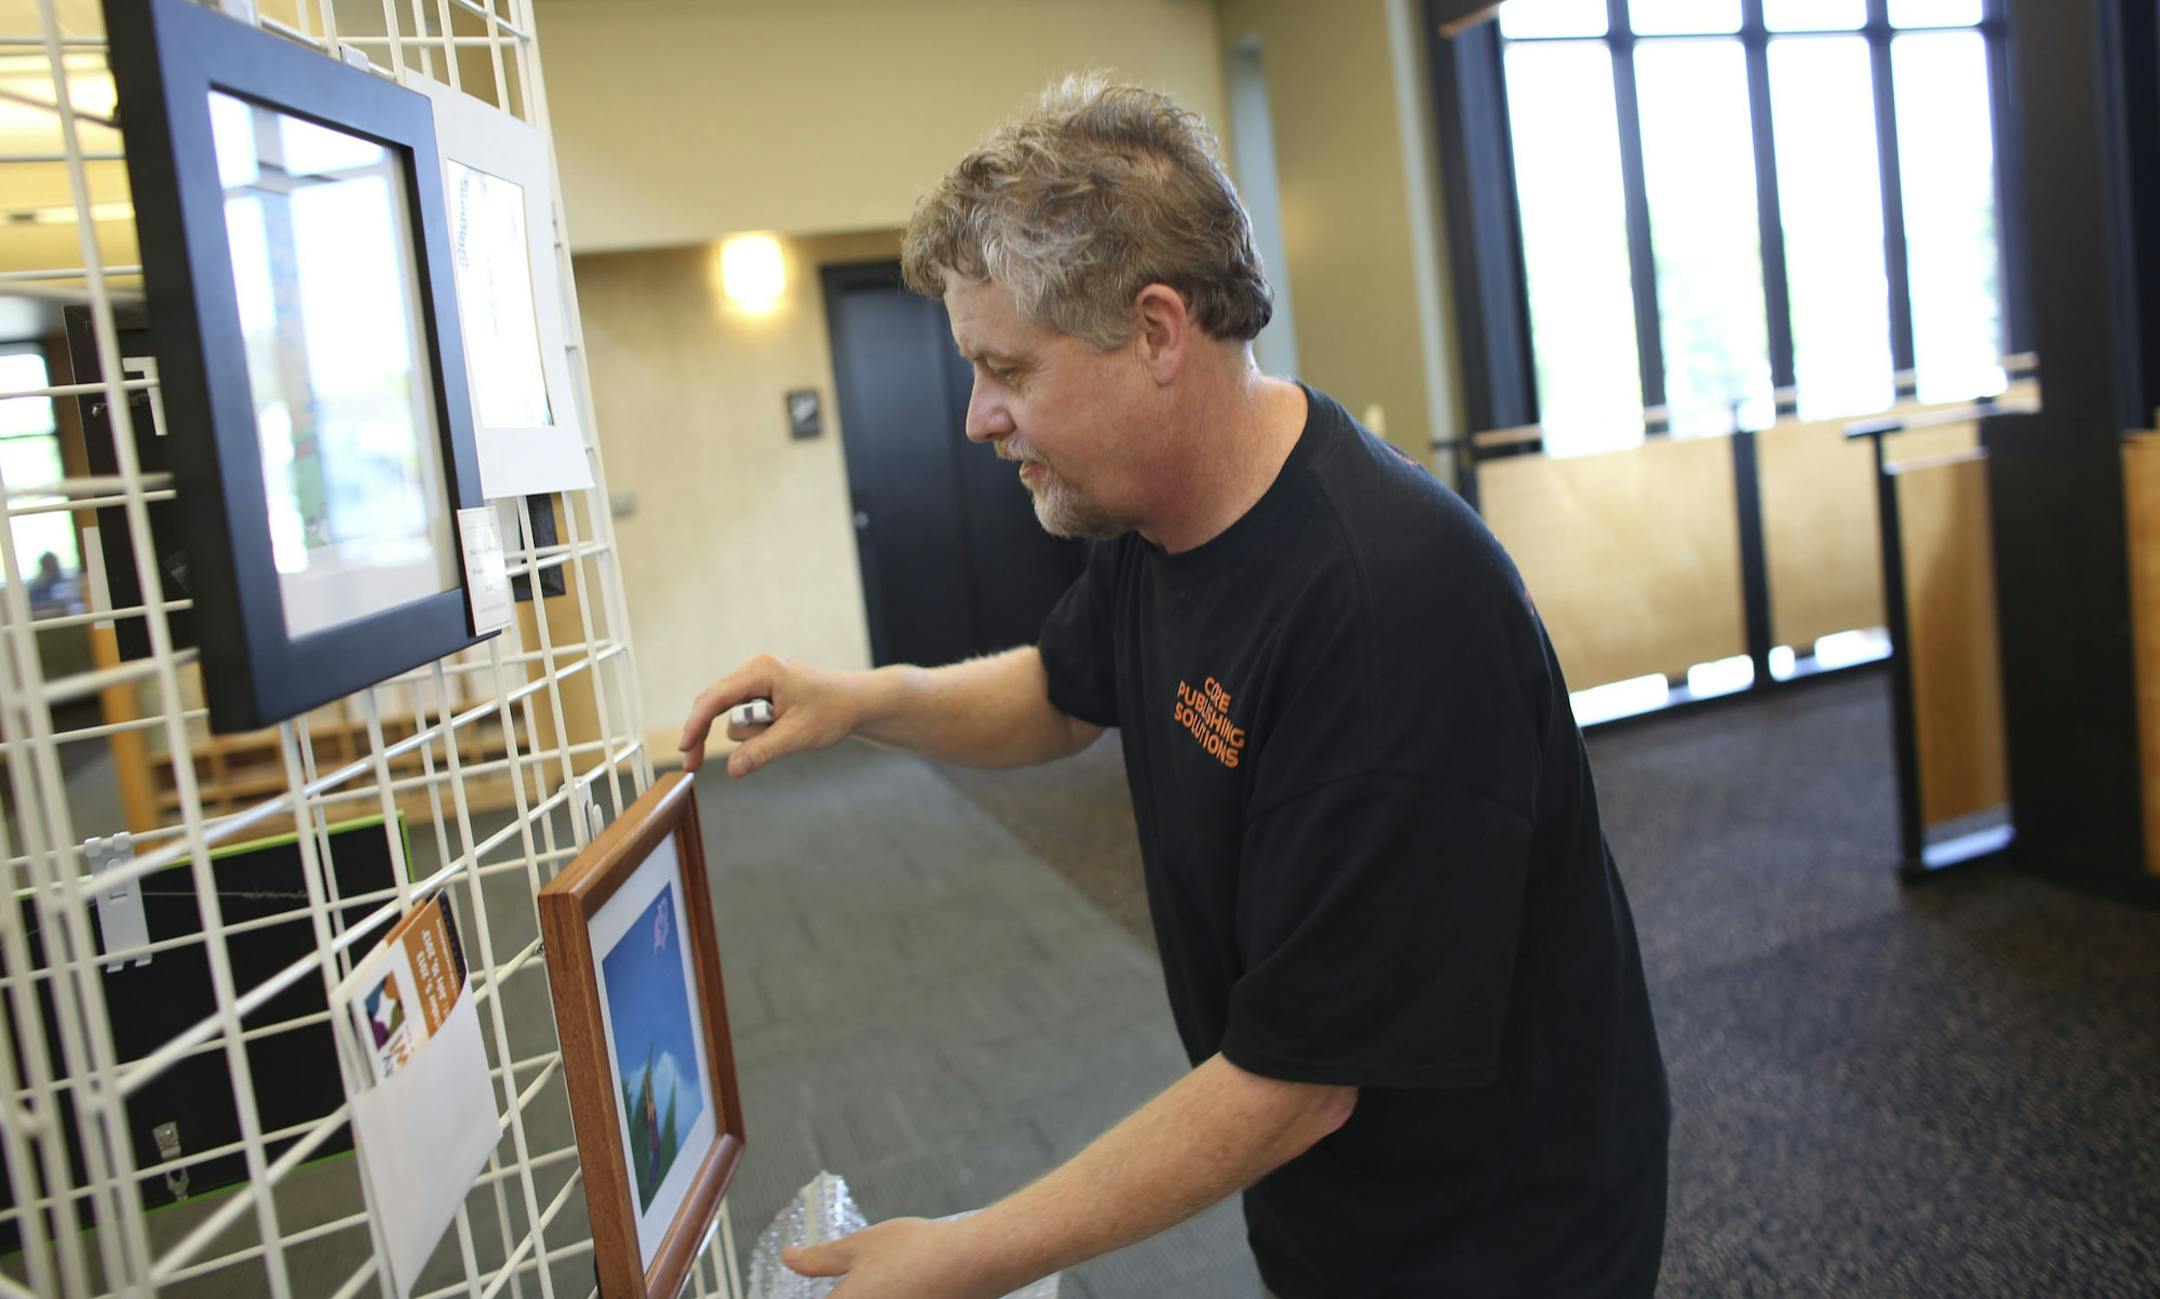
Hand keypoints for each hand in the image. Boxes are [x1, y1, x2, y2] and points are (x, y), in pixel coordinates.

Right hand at [677, 653, 863, 778]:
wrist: (857, 702)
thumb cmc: (833, 712)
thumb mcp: (797, 736)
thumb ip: (762, 751)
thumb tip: (732, 770)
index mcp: (763, 671)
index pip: (716, 698)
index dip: (695, 724)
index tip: (684, 748)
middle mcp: (755, 670)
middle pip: (714, 704)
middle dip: (706, 733)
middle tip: (692, 766)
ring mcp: (758, 680)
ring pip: (733, 716)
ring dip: (752, 735)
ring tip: (787, 733)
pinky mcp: (763, 692)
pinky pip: (745, 716)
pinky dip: (755, 731)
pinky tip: (781, 730)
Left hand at [784, 1217, 1016, 1298]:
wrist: (971, 1261)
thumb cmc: (917, 1251)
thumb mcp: (860, 1245)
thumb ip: (819, 1258)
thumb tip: (789, 1258)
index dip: (818, 1292)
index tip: (832, 1281)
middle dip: (847, 1291)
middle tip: (859, 1277)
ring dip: (870, 1295)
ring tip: (883, 1280)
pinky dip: (892, 1297)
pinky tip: (900, 1288)